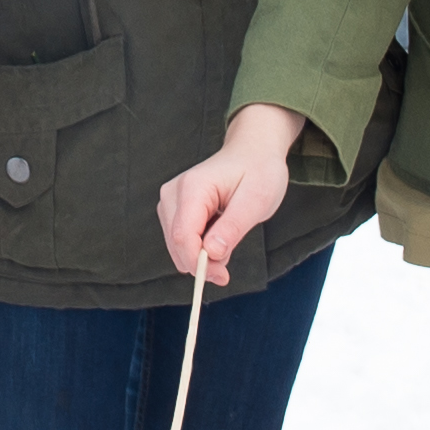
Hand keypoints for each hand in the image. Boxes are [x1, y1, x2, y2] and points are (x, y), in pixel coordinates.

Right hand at [158, 103, 305, 284]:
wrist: (253, 152)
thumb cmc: (258, 172)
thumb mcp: (256, 200)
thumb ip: (233, 227)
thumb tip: (211, 254)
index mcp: (193, 187)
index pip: (183, 235)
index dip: (198, 263)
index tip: (223, 277)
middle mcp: (173, 192)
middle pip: (176, 243)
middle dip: (200, 264)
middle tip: (227, 272)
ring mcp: (170, 200)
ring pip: (176, 245)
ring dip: (200, 257)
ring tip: (228, 243)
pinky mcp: (174, 209)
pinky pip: (180, 240)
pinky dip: (198, 249)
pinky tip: (218, 238)